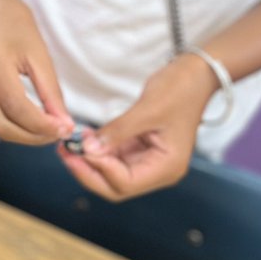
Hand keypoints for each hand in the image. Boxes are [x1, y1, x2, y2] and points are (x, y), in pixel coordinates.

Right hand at [0, 0, 72, 144]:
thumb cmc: (15, 24)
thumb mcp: (39, 53)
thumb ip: (51, 91)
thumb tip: (63, 124)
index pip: (16, 107)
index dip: (42, 125)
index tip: (66, 129)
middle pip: (1, 124)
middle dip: (33, 136)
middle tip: (59, 133)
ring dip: (24, 134)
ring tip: (49, 128)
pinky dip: (13, 123)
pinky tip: (33, 120)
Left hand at [57, 55, 216, 199]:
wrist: (196, 74)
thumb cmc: (180, 89)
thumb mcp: (147, 110)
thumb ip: (117, 132)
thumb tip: (87, 149)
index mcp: (167, 167)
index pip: (125, 183)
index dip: (98, 170)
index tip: (78, 149)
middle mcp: (158, 170)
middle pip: (115, 185)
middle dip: (88, 171)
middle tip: (64, 152)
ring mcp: (149, 161)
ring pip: (111, 173)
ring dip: (89, 161)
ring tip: (68, 144)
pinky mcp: (141, 149)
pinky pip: (114, 157)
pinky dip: (97, 150)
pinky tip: (82, 139)